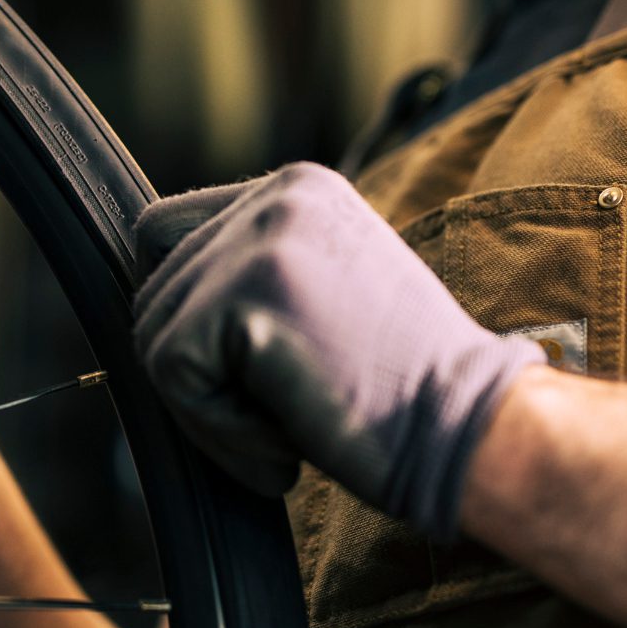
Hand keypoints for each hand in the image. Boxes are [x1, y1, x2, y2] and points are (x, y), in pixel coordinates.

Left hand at [132, 162, 543, 536]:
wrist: (471, 430)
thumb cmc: (404, 387)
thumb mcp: (326, 293)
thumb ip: (252, 274)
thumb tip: (156, 299)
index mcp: (298, 187)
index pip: (167, 231)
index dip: (187, 315)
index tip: (251, 369)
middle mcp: (278, 195)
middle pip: (154, 288)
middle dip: (199, 370)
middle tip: (281, 413)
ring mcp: (261, 239)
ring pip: (154, 333)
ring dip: (208, 405)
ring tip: (290, 425)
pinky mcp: (247, 295)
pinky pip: (170, 374)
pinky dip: (216, 429)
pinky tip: (287, 440)